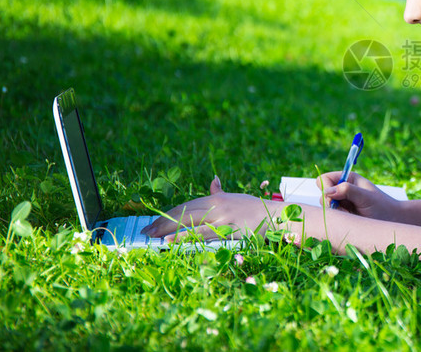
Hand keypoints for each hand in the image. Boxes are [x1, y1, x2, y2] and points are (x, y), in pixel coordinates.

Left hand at [141, 176, 279, 240]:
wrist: (275, 216)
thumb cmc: (255, 209)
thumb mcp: (235, 197)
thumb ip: (220, 192)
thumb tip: (213, 180)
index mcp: (215, 198)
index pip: (185, 206)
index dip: (167, 214)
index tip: (153, 222)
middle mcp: (216, 205)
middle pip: (183, 213)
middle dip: (161, 222)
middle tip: (145, 232)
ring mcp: (221, 217)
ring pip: (188, 223)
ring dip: (167, 230)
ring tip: (152, 237)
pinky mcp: (228, 229)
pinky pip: (202, 234)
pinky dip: (184, 237)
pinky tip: (171, 241)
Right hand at [318, 171, 401, 221]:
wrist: (392, 221)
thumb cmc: (382, 206)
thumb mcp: (366, 197)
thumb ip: (347, 190)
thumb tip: (327, 191)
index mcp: (348, 178)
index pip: (324, 179)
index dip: (325, 187)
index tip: (333, 198)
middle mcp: (342, 189)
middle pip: (322, 193)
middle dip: (329, 203)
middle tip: (344, 210)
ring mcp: (342, 202)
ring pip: (325, 206)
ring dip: (334, 212)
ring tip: (350, 216)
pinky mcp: (343, 215)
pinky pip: (331, 216)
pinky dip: (337, 219)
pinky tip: (350, 220)